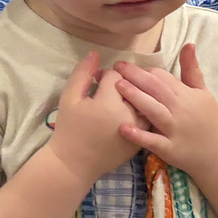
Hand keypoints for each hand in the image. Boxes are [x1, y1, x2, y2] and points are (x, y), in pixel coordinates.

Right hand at [45, 52, 144, 187]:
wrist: (75, 164)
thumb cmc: (69, 129)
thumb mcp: (70, 98)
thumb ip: (82, 74)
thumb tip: (95, 53)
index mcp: (110, 101)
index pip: (117, 76)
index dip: (105, 75)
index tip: (96, 81)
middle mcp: (129, 114)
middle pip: (135, 87)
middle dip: (124, 84)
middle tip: (109, 91)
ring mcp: (138, 129)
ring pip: (146, 103)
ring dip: (138, 97)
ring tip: (122, 101)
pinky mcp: (141, 141)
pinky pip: (148, 120)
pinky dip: (142, 113)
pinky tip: (128, 114)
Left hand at [111, 45, 217, 176]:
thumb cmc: (208, 120)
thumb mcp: (203, 93)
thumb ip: (191, 70)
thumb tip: (188, 44)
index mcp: (186, 94)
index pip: (163, 77)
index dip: (145, 71)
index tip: (129, 67)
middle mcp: (180, 109)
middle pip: (156, 89)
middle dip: (135, 76)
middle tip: (116, 67)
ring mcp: (175, 130)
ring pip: (154, 110)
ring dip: (136, 97)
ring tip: (117, 87)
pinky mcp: (170, 149)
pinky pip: (153, 141)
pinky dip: (139, 135)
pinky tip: (123, 128)